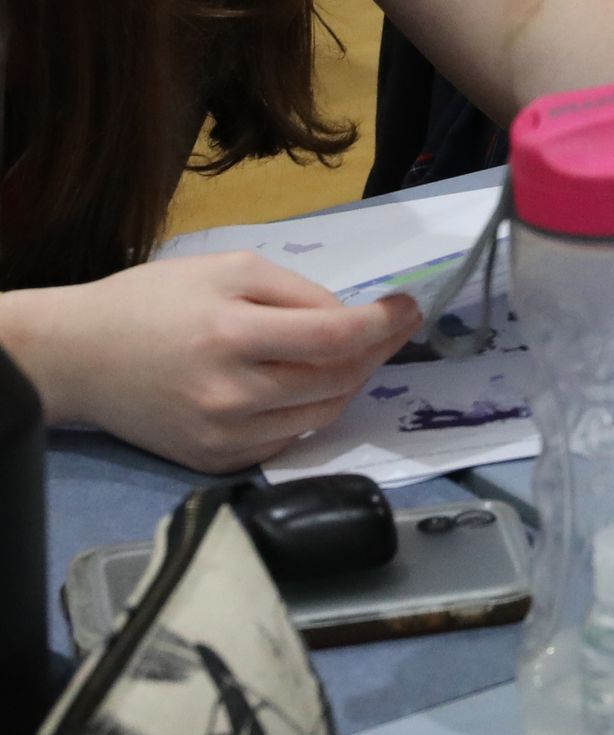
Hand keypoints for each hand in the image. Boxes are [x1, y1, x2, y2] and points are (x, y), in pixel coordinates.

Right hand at [0, 258, 417, 471]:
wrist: (81, 358)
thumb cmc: (155, 301)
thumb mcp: (230, 271)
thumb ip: (298, 294)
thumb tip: (350, 319)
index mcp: (233, 336)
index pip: (335, 340)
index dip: (383, 324)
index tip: (411, 307)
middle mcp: (231, 396)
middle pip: (337, 380)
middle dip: (379, 350)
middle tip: (397, 326)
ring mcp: (223, 437)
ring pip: (322, 414)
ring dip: (353, 382)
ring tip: (364, 352)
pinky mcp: (215, 462)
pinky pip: (290, 437)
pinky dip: (313, 410)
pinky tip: (315, 383)